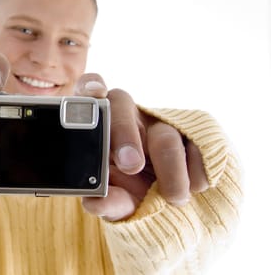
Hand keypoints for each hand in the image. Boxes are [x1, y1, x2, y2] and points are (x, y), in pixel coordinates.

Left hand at [77, 85, 209, 220]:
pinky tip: (196, 187)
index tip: (94, 94)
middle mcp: (126, 116)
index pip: (89, 90)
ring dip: (170, 168)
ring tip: (173, 198)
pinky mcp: (191, 133)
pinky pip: (199, 143)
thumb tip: (94, 203)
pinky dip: (198, 169)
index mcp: (99, 126)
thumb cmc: (130, 192)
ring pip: (164, 133)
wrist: (169, 203)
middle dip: (125, 132)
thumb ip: (108, 201)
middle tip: (131, 166)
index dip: (91, 85)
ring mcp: (159, 122)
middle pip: (122, 103)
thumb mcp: (118, 199)